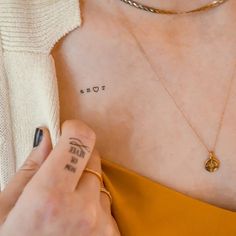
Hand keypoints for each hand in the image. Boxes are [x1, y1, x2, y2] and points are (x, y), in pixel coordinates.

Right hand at [0, 119, 119, 235]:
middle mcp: (82, 210)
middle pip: (93, 157)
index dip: (74, 129)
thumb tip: (46, 137)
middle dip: (78, 157)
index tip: (67, 130)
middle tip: (60, 171)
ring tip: (63, 208)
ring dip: (84, 185)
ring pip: (99, 182)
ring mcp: (100, 225)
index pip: (79, 141)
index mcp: (49, 197)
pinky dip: (92, 205)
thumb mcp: (4, 210)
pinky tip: (74, 222)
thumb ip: (30, 169)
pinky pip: (105, 204)